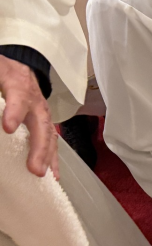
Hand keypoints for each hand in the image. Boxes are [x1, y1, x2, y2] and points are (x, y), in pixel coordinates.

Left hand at [0, 55, 57, 178]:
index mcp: (19, 86)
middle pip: (41, 126)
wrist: (20, 70)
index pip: (18, 99)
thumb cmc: (4, 72)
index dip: (14, 113)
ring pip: (49, 136)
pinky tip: (53, 175)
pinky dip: (52, 159)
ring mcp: (43, 114)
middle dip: (38, 148)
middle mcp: (36, 103)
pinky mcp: (44, 124)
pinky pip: (51, 142)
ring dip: (47, 157)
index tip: (8, 128)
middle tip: (34, 168)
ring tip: (42, 175)